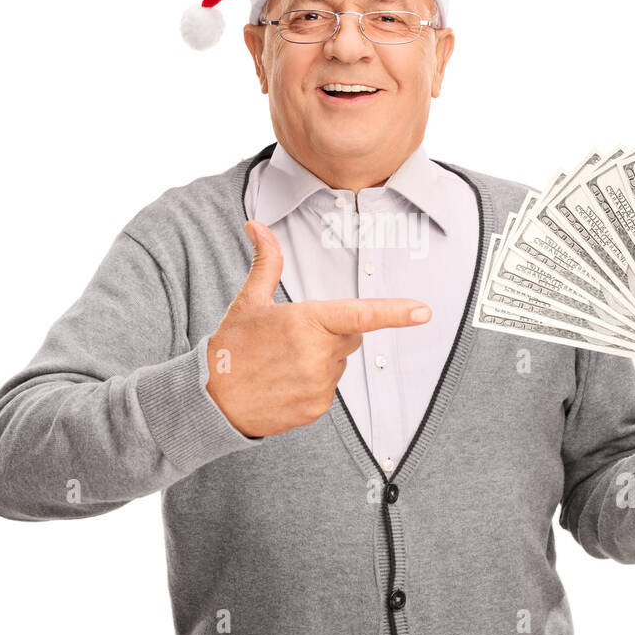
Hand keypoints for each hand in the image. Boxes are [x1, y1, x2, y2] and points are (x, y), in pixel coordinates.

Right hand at [205, 219, 432, 436]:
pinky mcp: (317, 409)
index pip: (360, 315)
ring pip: (339, 365)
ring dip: (320, 362)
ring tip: (282, 365)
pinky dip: (312, 386)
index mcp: (305, 321)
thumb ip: (266, 263)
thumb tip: (257, 226)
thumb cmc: (231, 347)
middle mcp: (317, 354)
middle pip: (349, 338)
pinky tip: (284, 384)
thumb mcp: (248, 302)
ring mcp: (318, 385)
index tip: (423, 311)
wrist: (211, 401)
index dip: (395, 313)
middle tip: (290, 341)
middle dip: (330, 335)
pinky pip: (329, 390)